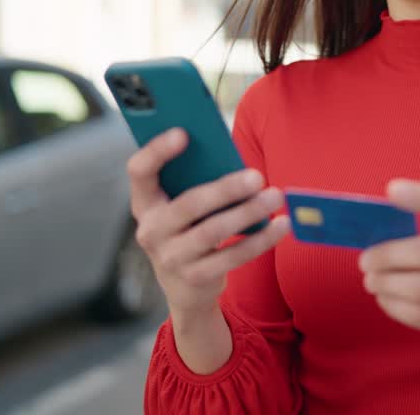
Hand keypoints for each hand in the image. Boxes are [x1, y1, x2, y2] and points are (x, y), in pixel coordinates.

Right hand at [128, 128, 290, 320]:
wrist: (185, 287)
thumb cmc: (190, 229)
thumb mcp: (183, 207)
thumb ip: (197, 182)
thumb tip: (234, 160)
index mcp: (145, 202)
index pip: (139, 171)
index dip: (157, 151)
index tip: (183, 133)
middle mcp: (151, 231)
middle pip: (189, 204)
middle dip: (226, 189)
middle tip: (257, 176)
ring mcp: (171, 257)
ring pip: (213, 231)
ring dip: (248, 212)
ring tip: (275, 197)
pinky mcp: (195, 278)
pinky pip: (232, 256)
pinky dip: (260, 240)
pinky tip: (281, 225)